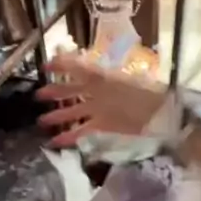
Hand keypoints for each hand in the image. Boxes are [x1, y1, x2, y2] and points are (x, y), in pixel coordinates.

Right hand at [36, 53, 165, 147]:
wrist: (162, 115)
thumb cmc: (141, 93)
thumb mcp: (113, 78)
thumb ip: (89, 70)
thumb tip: (66, 58)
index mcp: (101, 76)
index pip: (76, 67)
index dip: (61, 65)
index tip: (45, 67)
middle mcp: (98, 91)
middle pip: (72, 90)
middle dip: (55, 91)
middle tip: (38, 95)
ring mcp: (100, 109)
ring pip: (74, 111)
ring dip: (58, 116)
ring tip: (41, 121)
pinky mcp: (104, 126)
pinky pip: (83, 131)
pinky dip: (69, 137)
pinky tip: (55, 143)